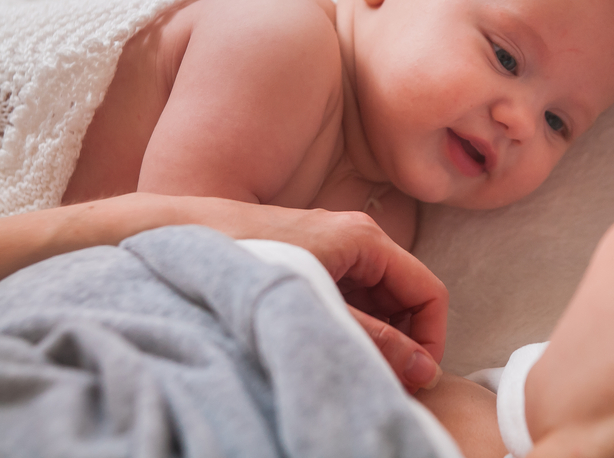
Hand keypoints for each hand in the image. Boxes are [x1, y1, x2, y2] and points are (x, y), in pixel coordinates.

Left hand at [243, 207, 447, 391]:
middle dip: (404, 340)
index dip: (431, 338)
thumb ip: (373, 341)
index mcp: (366, 240)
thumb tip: (423, 371)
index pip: (429, 291)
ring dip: (377, 335)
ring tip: (352, 366)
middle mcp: (358, 238)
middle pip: (406, 296)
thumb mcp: (316, 307)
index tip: (416, 378)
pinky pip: (352, 297)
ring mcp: (336, 248)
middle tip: (386, 381)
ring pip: (379, 300)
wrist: (178, 235)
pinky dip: (351, 324)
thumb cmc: (246, 260)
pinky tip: (327, 346)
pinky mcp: (315, 260)